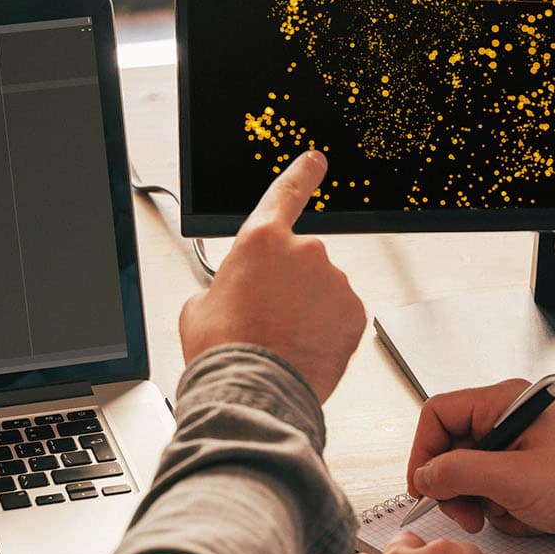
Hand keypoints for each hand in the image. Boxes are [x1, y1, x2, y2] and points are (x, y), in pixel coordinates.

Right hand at [179, 150, 365, 402]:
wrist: (253, 392)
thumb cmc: (225, 351)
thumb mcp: (200, 306)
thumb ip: (226, 283)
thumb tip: (233, 293)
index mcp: (261, 240)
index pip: (287, 192)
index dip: (303, 174)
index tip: (315, 161)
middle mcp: (304, 251)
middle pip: (300, 259)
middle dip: (288, 284)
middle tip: (266, 318)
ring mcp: (334, 281)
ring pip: (322, 289)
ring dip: (308, 309)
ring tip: (282, 340)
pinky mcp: (354, 312)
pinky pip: (340, 314)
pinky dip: (326, 329)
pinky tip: (304, 347)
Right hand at [407, 379, 554, 551]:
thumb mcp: (516, 479)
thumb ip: (460, 473)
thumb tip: (425, 475)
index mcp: (506, 402)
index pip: (439, 414)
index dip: (424, 451)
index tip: (423, 487)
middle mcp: (510, 421)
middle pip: (451, 450)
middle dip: (456, 487)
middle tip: (466, 513)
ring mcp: (520, 451)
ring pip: (471, 478)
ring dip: (484, 504)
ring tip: (511, 514)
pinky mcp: (530, 478)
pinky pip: (495, 496)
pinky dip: (506, 513)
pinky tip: (533, 518)